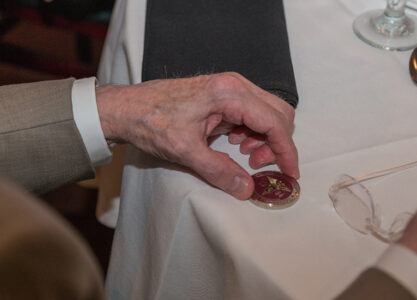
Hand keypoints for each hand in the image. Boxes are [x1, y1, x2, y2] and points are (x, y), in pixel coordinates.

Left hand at [95, 72, 298, 199]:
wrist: (126, 108)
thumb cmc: (151, 121)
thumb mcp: (185, 150)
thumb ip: (218, 170)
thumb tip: (247, 188)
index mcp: (229, 93)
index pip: (274, 122)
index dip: (286, 150)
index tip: (290, 172)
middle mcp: (234, 85)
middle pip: (278, 113)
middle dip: (276, 143)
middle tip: (259, 165)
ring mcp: (230, 88)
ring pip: (267, 113)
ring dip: (265, 138)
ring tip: (245, 156)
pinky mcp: (224, 95)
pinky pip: (252, 113)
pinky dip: (253, 132)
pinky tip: (235, 145)